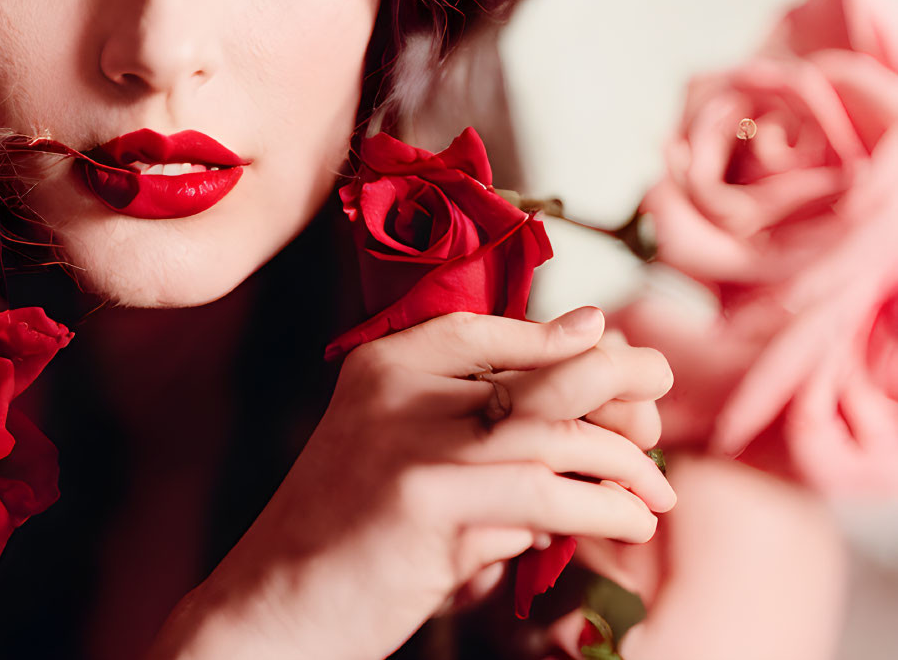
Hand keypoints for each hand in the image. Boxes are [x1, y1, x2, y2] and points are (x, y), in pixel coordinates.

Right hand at [147, 307, 674, 659]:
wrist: (273, 604)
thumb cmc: (346, 538)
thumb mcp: (392, 453)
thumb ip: (462, 418)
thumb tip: (568, 386)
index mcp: (382, 366)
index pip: (489, 329)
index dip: (564, 339)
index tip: (616, 350)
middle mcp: (397, 389)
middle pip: (541, 369)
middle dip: (620, 381)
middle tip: (661, 400)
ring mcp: (414, 444)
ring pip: (558, 433)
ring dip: (628, 463)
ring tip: (656, 494)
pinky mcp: (431, 504)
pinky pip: (549, 498)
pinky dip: (604, 510)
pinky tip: (628, 523)